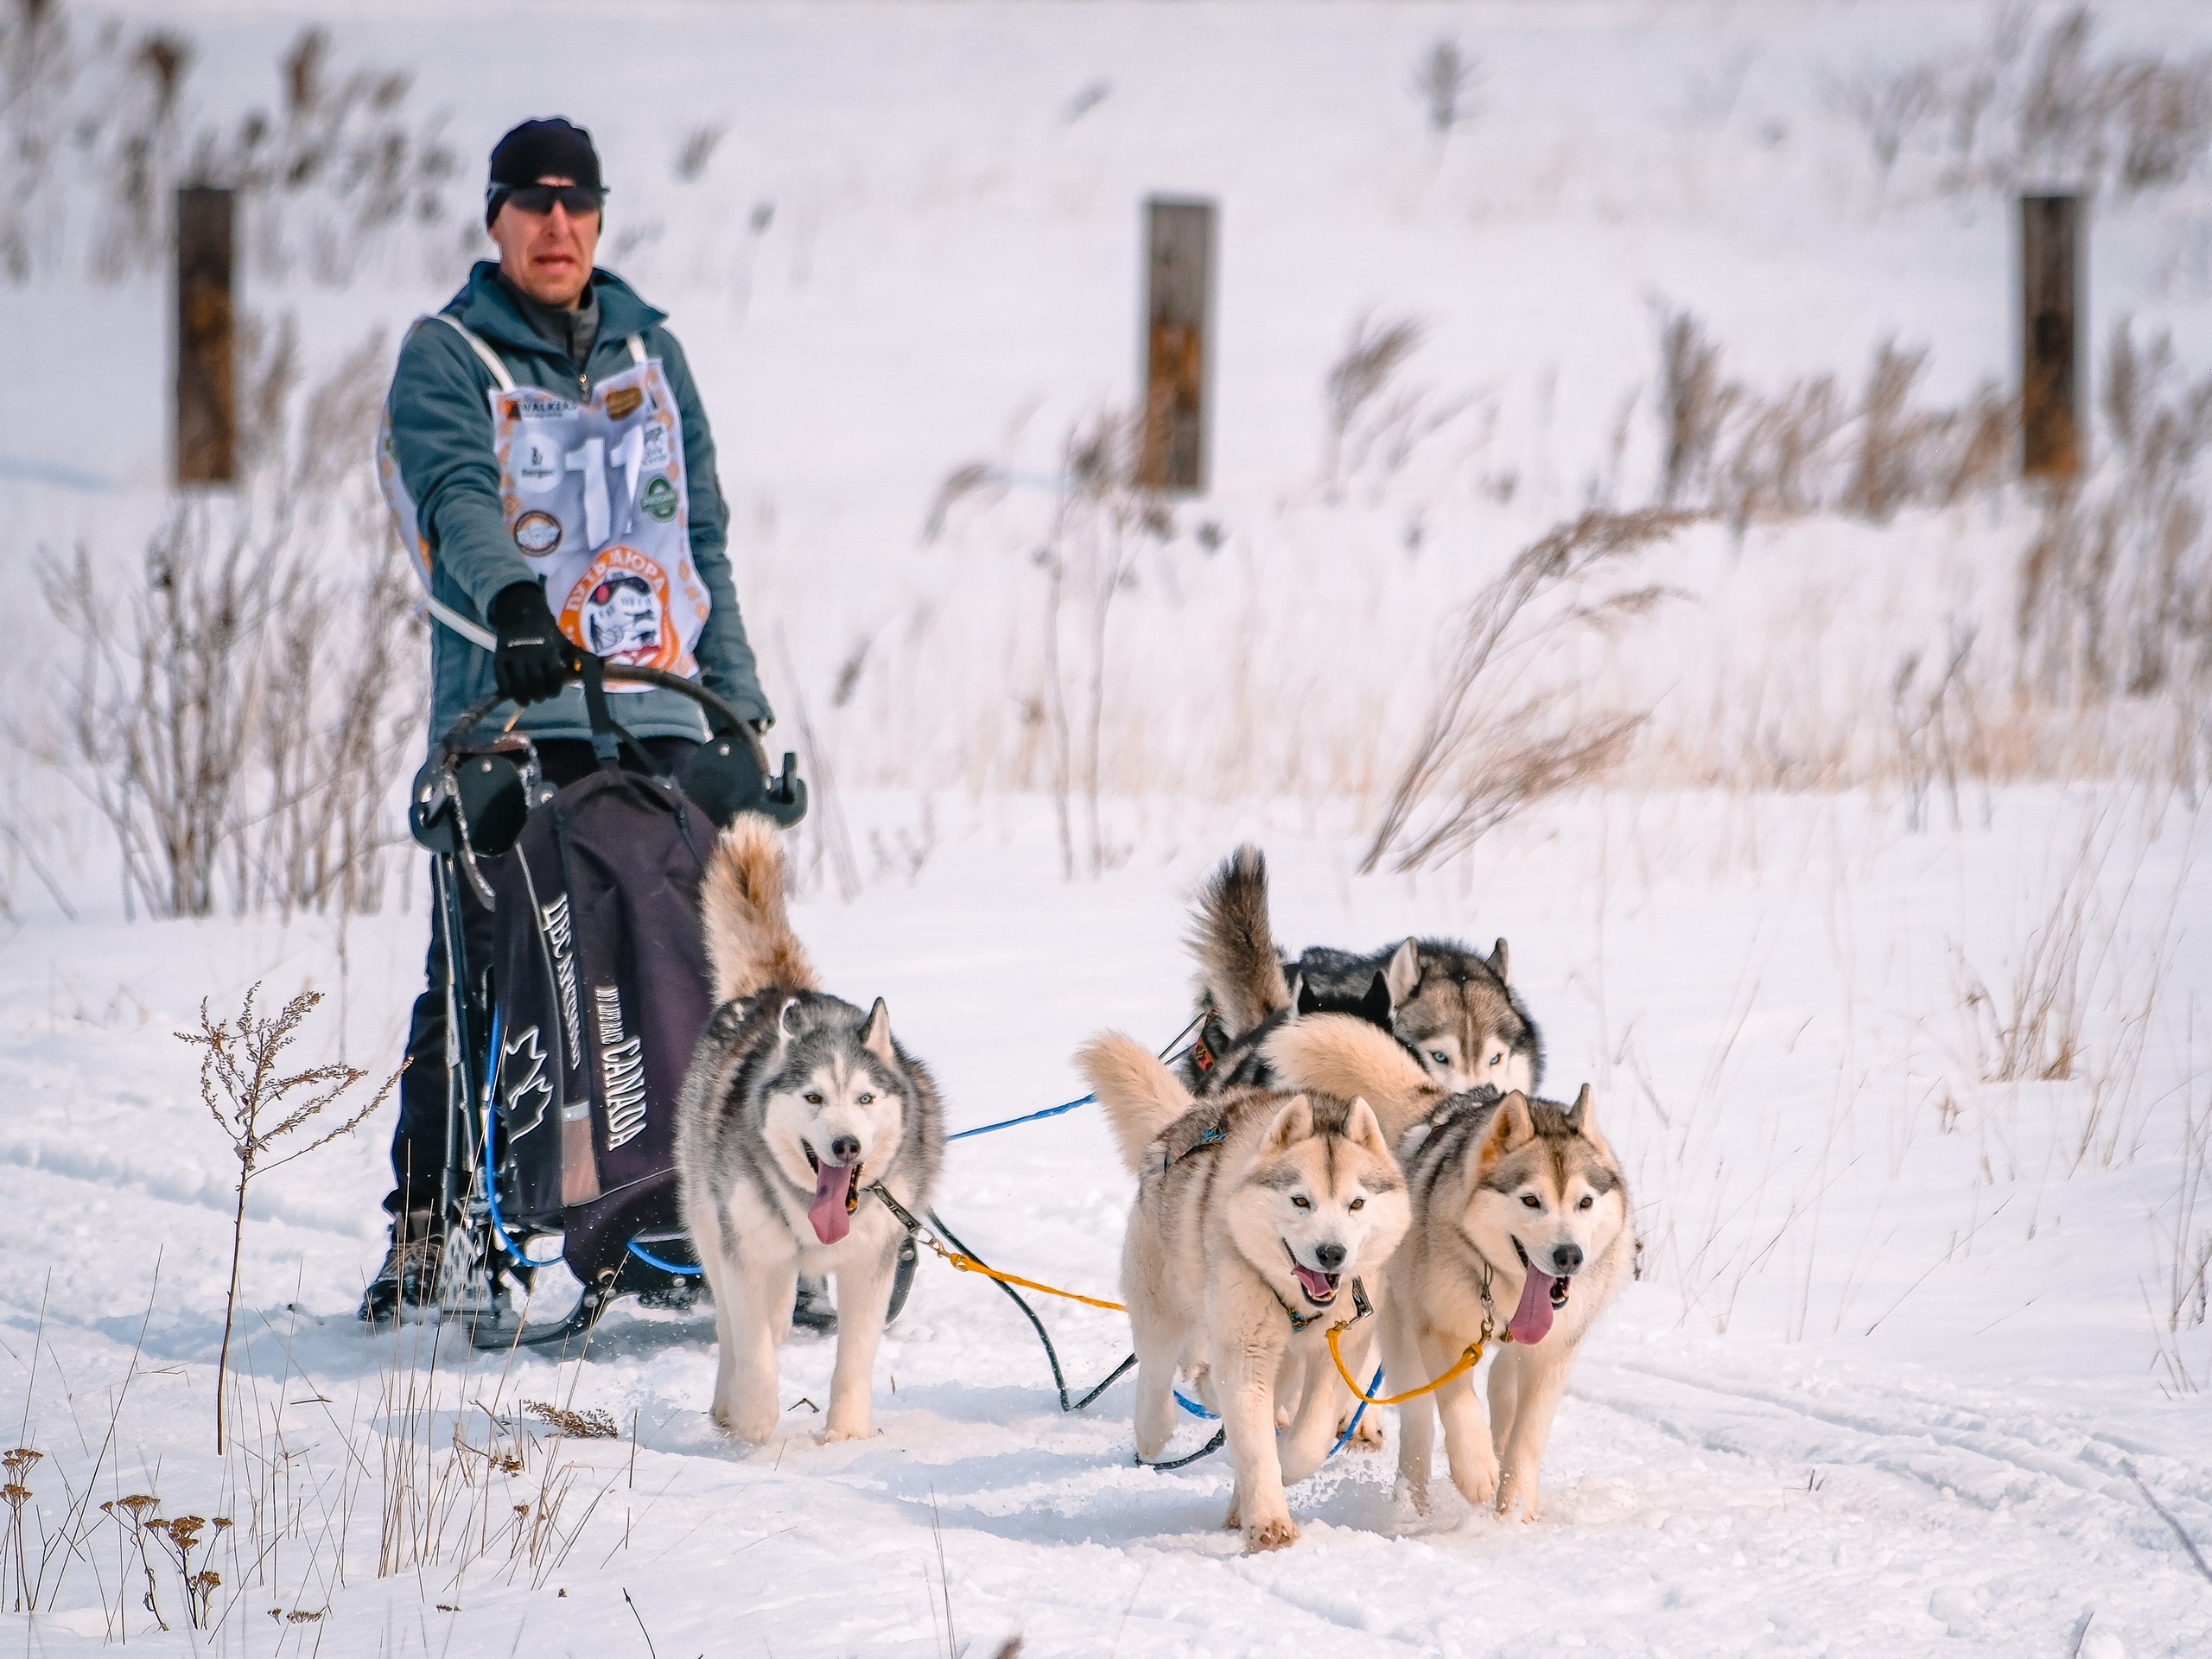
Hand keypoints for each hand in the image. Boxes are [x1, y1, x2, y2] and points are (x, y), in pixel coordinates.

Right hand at [487, 582, 573, 705]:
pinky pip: (501, 675)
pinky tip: (508, 693)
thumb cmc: (545, 628)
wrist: (520, 610)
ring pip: (519, 682)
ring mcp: (515, 655)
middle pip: (536, 681)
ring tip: (526, 701)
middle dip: (539, 694)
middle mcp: (533, 654)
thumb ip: (575, 653)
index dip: (554, 688)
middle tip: (540, 698)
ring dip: (523, 695)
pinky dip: (505, 687)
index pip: (554, 675)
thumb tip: (599, 665)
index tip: (553, 694)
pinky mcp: (500, 654)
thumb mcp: (562, 637)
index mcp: (550, 650)